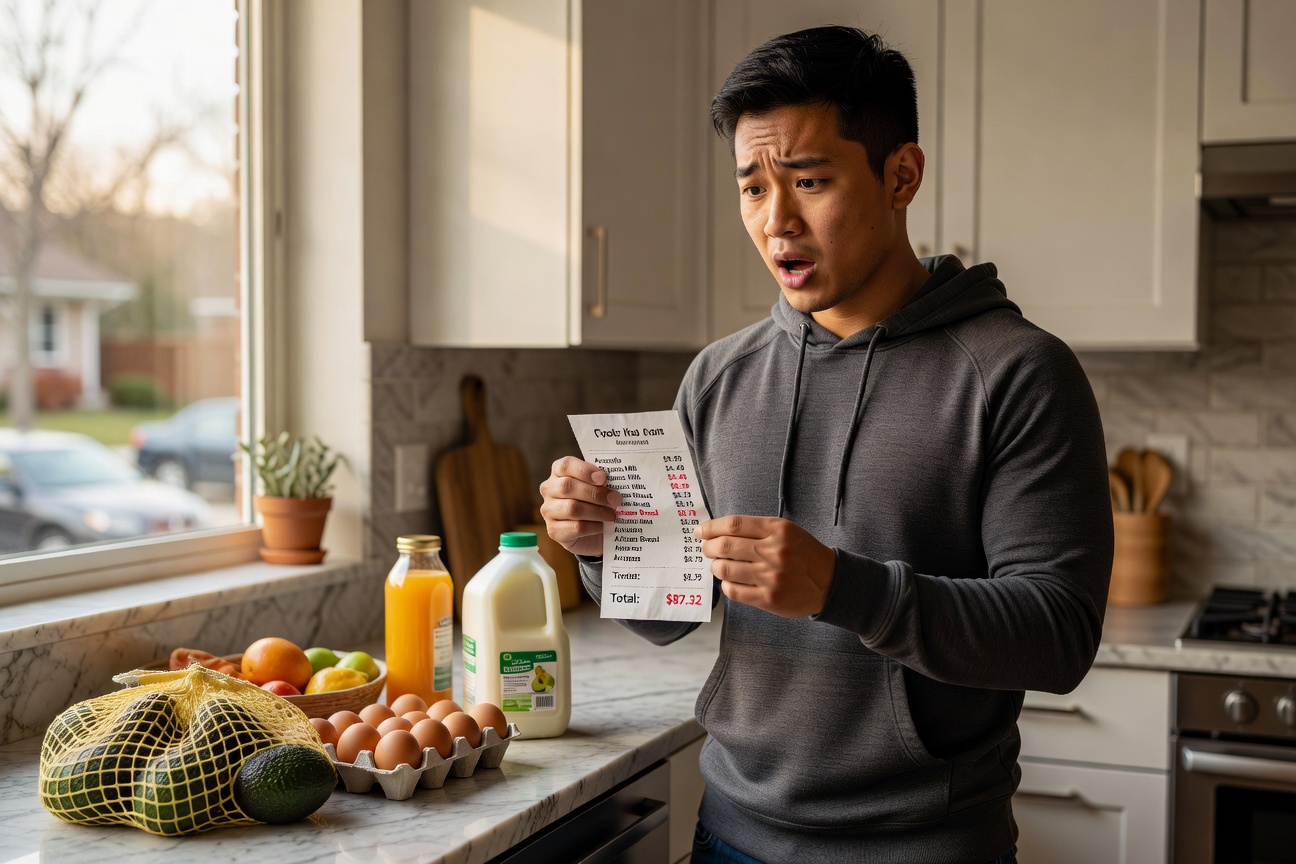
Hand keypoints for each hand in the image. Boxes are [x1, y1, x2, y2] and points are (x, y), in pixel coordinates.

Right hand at [538, 457, 621, 557]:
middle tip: (616, 499)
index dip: (584, 470)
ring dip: (597, 511)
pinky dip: (593, 527)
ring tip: (612, 514)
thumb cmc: (596, 503)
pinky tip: (602, 526)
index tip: (603, 478)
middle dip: (595, 493)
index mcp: (559, 472)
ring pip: (572, 508)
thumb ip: (602, 481)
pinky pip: (575, 527)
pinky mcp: (553, 530)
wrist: (594, 533)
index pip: (565, 465)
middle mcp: (549, 489)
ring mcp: (548, 511)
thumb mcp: (599, 487)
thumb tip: (615, 480)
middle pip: (568, 486)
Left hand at [696, 515, 835, 617]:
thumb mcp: (786, 530)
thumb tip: (717, 531)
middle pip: (725, 546)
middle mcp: (774, 552)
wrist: (830, 581)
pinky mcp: (769, 599)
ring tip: (719, 565)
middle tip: (707, 549)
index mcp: (778, 530)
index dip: (711, 527)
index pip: (733, 525)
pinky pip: (733, 591)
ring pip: (725, 569)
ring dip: (715, 566)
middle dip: (708, 547)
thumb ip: (756, 529)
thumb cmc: (803, 553)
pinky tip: (731, 580)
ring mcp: (771, 577)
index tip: (700, 531)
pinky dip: (726, 584)